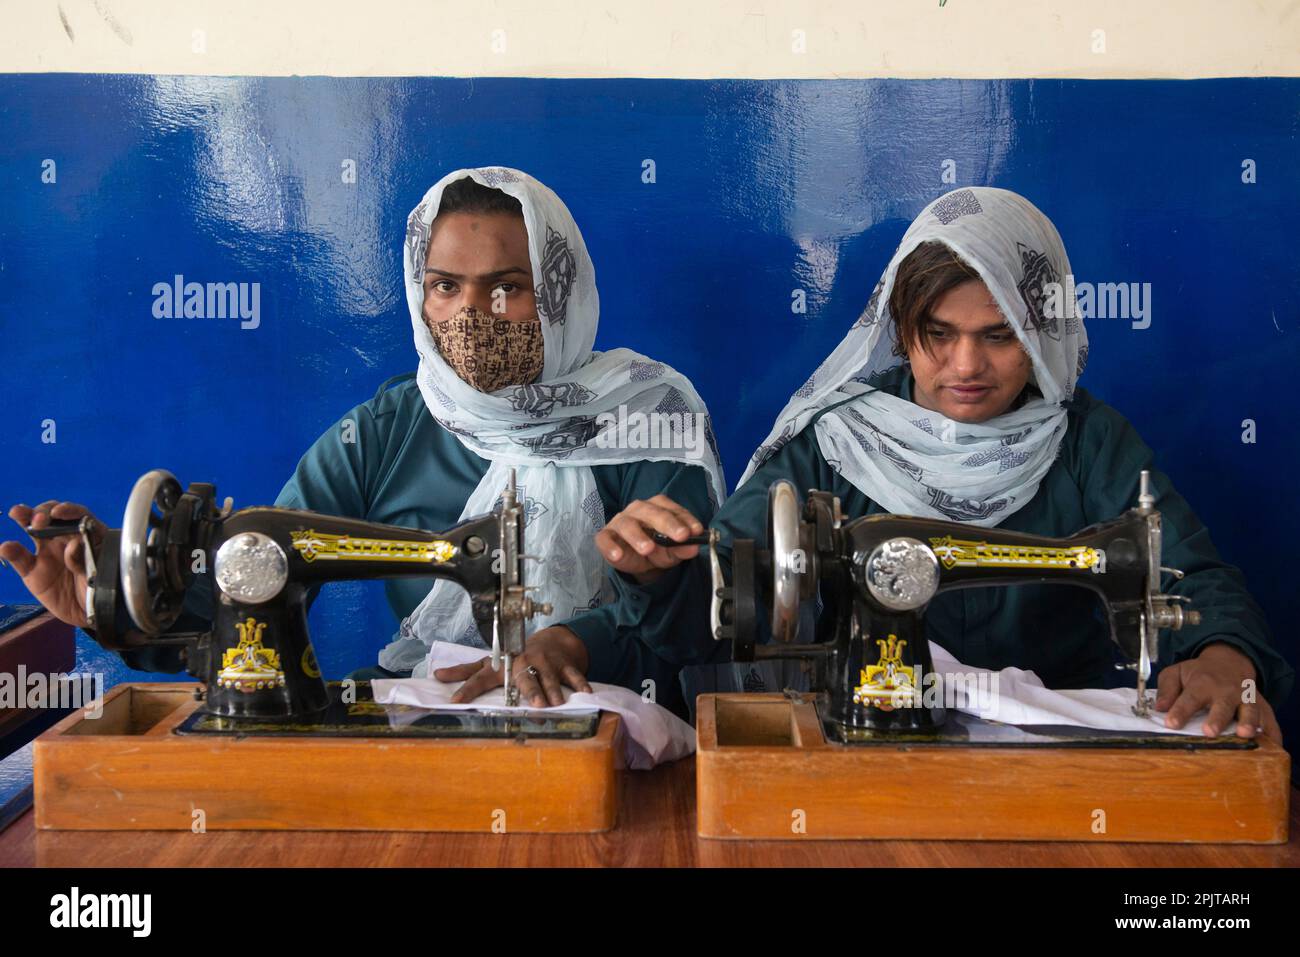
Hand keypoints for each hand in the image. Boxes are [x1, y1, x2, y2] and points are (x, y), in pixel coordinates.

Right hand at [1, 501, 101, 628]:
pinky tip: (6, 547)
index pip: (77, 516)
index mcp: (85, 535)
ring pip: (32, 530)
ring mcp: (46, 553)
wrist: (91, 611)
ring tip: (18, 513)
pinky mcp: (32, 571)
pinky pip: (19, 558)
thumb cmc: (101, 585)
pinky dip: (10, 550)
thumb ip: (86, 557)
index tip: (60, 512)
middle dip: (44, 511)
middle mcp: (64, 539)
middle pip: (51, 517)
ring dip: (24, 517)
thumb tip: (73, 544)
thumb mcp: (100, 570)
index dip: (68, 510)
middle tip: (41, 518)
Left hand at [434, 625, 592, 707]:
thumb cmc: (514, 658)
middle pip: (525, 676)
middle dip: (530, 689)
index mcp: (501, 666)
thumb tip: (436, 675)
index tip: (455, 702)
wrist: (549, 642)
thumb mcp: (490, 664)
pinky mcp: (563, 665)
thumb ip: (465, 673)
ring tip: (558, 703)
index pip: (480, 678)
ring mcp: (545, 663)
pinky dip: (580, 683)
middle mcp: (523, 663)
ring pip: (550, 677)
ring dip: (554, 690)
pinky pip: (573, 675)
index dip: (467, 689)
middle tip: (535, 703)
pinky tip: (586, 694)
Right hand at [594, 494, 703, 584]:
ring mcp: (620, 521)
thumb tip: (694, 547)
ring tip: (648, 549)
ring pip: (627, 524)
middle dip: (667, 524)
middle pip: (651, 512)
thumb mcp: (673, 551)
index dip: (685, 519)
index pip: (673, 509)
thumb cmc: (657, 548)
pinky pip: (605, 538)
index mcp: (658, 507)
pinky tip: (618, 555)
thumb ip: (682, 548)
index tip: (697, 531)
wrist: (636, 560)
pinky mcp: (605, 536)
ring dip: (638, 536)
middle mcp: (638, 509)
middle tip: (681, 536)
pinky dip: (610, 547)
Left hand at [1156, 642, 1281, 742]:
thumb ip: (1166, 689)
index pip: (1189, 699)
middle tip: (1210, 731)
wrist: (1228, 662)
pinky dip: (1273, 733)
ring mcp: (1246, 698)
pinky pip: (1271, 721)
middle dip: (1217, 718)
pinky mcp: (1262, 707)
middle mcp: (1226, 691)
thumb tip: (1159, 707)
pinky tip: (1274, 745)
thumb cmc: (1199, 673)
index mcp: (1202, 683)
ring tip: (1246, 734)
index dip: (1180, 711)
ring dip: (1249, 722)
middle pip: (1223, 706)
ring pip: (1250, 710)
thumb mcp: (1176, 672)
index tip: (1171, 723)